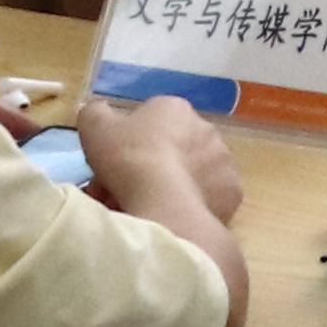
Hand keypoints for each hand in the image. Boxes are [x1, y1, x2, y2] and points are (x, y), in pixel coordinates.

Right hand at [79, 95, 244, 232]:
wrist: (162, 199)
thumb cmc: (127, 157)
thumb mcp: (95, 127)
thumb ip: (95, 114)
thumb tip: (97, 111)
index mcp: (175, 109)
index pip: (151, 122)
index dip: (128, 145)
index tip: (112, 167)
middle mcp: (206, 128)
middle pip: (171, 150)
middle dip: (148, 169)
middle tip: (124, 193)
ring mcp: (223, 160)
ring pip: (191, 174)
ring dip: (171, 187)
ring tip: (146, 210)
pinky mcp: (231, 190)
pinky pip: (208, 197)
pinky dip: (190, 207)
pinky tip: (170, 218)